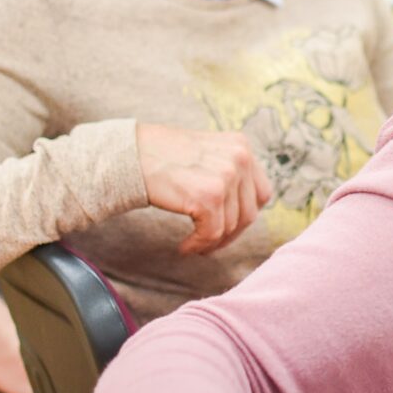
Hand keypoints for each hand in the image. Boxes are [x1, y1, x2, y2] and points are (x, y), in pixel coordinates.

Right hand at [136, 124, 274, 254]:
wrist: (130, 154)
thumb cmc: (163, 158)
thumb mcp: (208, 154)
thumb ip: (229, 173)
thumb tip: (245, 211)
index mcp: (242, 146)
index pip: (261, 193)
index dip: (245, 215)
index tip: (227, 227)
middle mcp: (240, 157)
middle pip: (249, 213)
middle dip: (230, 234)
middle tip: (209, 243)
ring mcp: (226, 176)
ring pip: (231, 226)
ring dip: (212, 242)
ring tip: (194, 244)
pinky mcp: (209, 196)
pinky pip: (212, 233)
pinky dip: (199, 245)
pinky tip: (185, 246)